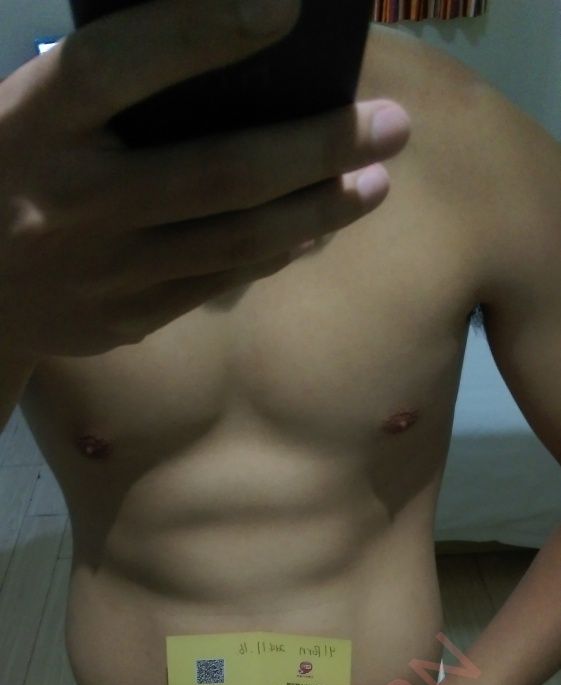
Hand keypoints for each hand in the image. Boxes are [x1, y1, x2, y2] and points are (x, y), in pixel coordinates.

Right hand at [0, 0, 410, 361]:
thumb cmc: (11, 173)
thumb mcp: (35, 112)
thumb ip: (112, 89)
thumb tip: (235, 58)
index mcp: (35, 124)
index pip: (122, 64)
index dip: (206, 29)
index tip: (286, 5)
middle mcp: (72, 202)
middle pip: (217, 172)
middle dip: (317, 148)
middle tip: (392, 126)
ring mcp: (102, 272)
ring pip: (232, 240)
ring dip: (316, 210)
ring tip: (375, 182)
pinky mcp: (123, 319)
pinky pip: (216, 281)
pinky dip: (273, 252)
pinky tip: (313, 230)